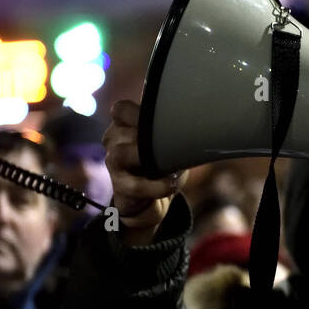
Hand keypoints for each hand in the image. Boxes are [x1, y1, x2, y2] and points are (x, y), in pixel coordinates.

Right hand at [103, 99, 187, 245]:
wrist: (153, 199)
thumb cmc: (162, 163)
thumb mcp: (168, 142)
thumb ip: (172, 129)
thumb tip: (195, 121)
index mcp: (124, 125)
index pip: (121, 110)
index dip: (138, 113)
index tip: (162, 121)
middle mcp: (113, 141)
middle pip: (124, 131)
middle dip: (151, 139)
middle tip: (171, 147)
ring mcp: (113, 163)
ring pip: (122, 154)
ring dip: (149, 160)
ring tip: (172, 168)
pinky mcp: (120, 186)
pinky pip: (135, 185)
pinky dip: (156, 186)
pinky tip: (170, 184)